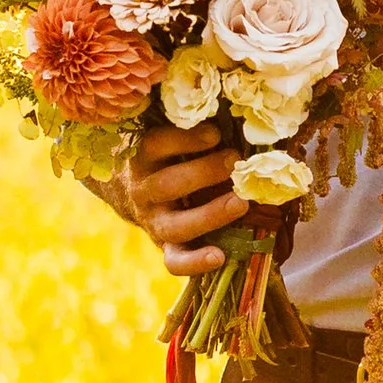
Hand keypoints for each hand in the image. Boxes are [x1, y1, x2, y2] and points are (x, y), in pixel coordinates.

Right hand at [88, 113, 247, 273]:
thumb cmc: (172, 160)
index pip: (157, 145)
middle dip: (204, 173)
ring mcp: (153, 222)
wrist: (141, 197)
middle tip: (235, 162)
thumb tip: (240, 119)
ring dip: (209, 215)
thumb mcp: (174, 143)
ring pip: (175, 226)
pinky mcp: (165, 247)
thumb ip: (198, 135)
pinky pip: (175, 262)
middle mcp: (144, 191)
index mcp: (145, 159)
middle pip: (167, 185)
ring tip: (240, 203)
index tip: (215, 134)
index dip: (184, 139)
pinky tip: (220, 256)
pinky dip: (196, 262)